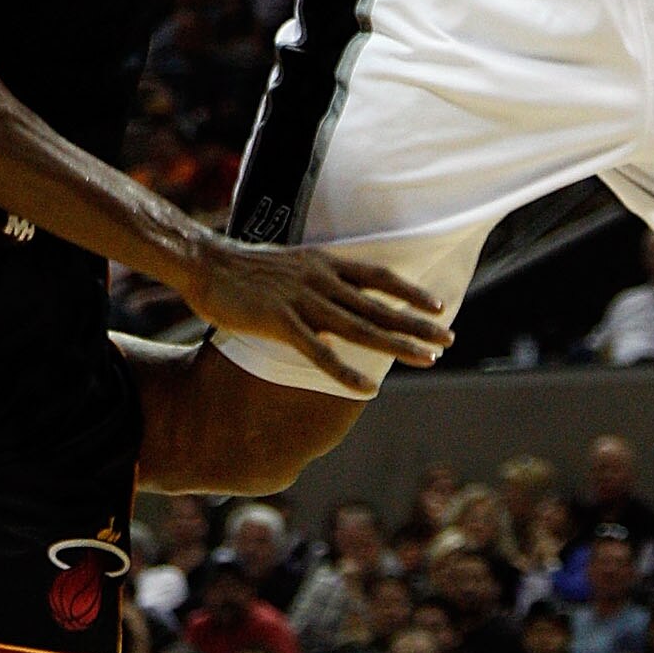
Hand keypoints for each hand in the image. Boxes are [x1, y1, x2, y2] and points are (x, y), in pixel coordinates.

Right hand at [183, 233, 448, 387]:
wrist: (205, 264)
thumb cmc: (242, 268)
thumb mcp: (288, 265)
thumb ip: (313, 278)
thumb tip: (332, 292)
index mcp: (323, 263)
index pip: (378, 276)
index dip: (410, 291)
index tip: (438, 304)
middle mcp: (320, 280)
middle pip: (379, 305)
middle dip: (417, 324)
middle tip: (449, 339)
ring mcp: (303, 301)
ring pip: (361, 328)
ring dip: (397, 345)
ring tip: (428, 359)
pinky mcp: (282, 323)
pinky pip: (322, 353)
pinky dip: (347, 372)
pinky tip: (369, 389)